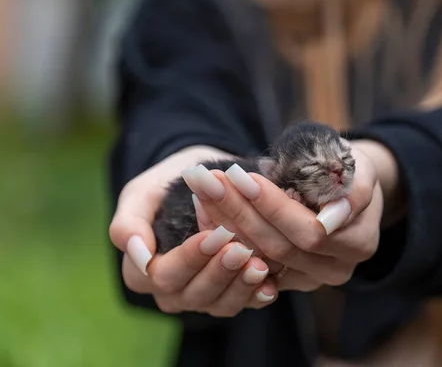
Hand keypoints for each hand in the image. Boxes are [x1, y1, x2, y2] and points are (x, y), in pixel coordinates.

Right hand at [109, 146, 277, 316]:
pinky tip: (270, 284)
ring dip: (241, 286)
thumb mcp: (142, 194)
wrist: (206, 179)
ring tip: (259, 265)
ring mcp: (203, 296)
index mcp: (144, 272)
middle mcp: (173, 291)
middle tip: (241, 248)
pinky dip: (257, 296)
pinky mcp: (231, 294)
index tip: (214, 235)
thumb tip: (139, 257)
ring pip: (220, 304)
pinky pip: (244, 304)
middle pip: (193, 294)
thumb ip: (129, 224)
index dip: (189, 259)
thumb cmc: (167, 185)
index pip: (163, 276)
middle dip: (219, 271)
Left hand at [183, 142, 384, 291]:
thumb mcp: (359, 170)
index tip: (241, 177)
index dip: (273, 207)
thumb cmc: (352, 171)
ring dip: (225, 221)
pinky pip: (249, 261)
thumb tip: (330, 218)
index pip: (308, 232)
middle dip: (240, 211)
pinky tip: (205, 207)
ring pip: (257, 257)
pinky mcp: (285, 278)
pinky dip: (225, 234)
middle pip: (278, 247)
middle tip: (209, 180)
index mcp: (356, 244)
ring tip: (202, 188)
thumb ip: (352, 193)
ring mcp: (308, 278)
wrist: (348, 190)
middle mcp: (334, 270)